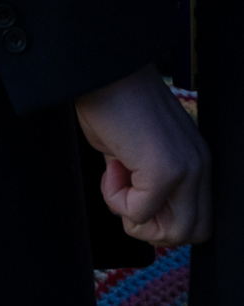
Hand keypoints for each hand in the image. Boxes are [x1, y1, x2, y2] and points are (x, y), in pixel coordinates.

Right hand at [76, 66, 212, 249]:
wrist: (105, 73)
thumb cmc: (114, 103)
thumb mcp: (138, 152)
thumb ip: (147, 182)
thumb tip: (136, 211)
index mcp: (197, 161)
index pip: (198, 219)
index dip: (161, 219)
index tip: (134, 191)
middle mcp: (200, 166)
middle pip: (191, 233)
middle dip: (150, 226)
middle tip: (125, 196)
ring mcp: (186, 169)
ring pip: (172, 232)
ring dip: (135, 217)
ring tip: (118, 181)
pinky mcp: (164, 169)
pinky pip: (139, 212)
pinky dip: (115, 200)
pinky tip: (110, 167)